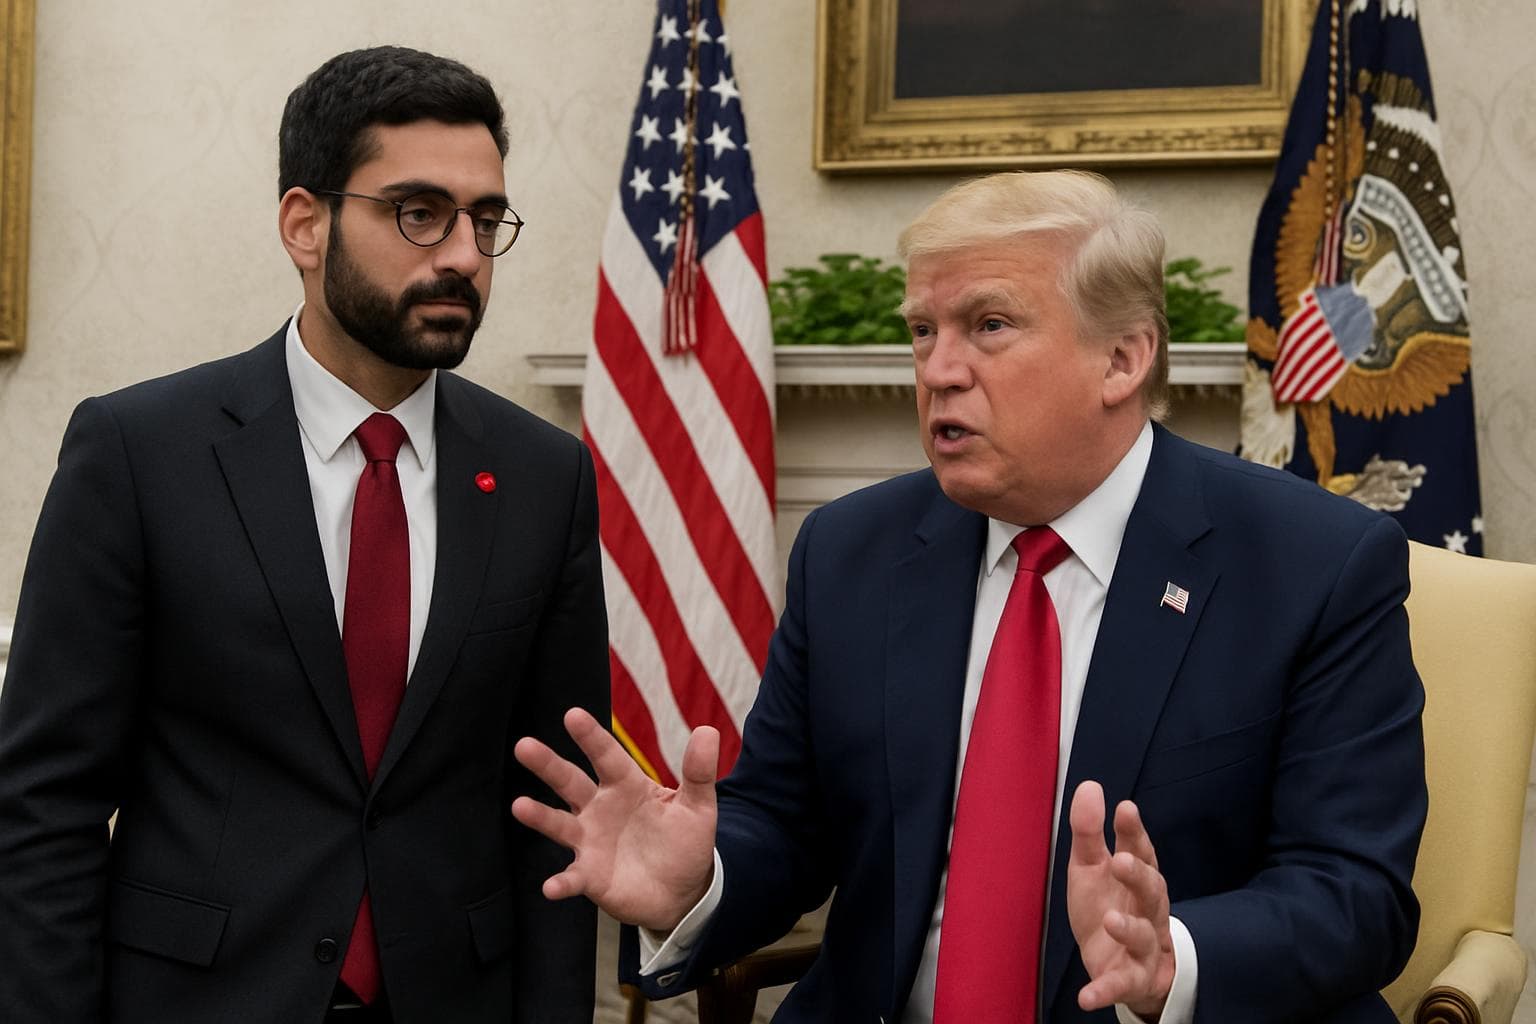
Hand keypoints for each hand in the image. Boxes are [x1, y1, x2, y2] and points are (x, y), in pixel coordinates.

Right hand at [511, 707, 719, 932]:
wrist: (682, 891)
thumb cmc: (684, 841)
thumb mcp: (698, 806)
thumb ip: (699, 772)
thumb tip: (708, 731)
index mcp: (626, 785)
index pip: (606, 755)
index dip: (591, 736)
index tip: (572, 714)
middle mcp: (600, 808)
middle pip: (570, 782)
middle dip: (547, 764)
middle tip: (524, 746)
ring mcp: (590, 842)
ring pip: (559, 824)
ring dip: (539, 816)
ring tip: (519, 806)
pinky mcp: (590, 875)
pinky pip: (572, 877)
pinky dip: (561, 882)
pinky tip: (551, 887)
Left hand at [1066, 780, 1174, 1020]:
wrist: (1123, 965)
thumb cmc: (1108, 906)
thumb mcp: (1092, 869)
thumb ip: (1090, 832)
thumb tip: (1091, 786)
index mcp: (1138, 880)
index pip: (1142, 852)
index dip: (1135, 833)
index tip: (1125, 809)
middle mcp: (1148, 910)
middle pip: (1152, 891)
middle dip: (1140, 876)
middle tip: (1123, 861)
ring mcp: (1143, 947)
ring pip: (1144, 936)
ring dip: (1129, 929)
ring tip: (1111, 920)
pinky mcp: (1131, 979)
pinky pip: (1120, 986)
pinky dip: (1104, 992)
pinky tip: (1085, 998)